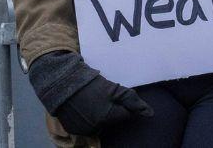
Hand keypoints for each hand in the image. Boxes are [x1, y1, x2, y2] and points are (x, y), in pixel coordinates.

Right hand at [27, 52, 152, 135]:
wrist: (62, 83)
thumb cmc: (91, 84)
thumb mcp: (115, 90)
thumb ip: (134, 102)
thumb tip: (150, 114)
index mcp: (108, 118)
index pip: (126, 115)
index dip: (124, 104)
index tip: (116, 96)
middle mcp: (96, 128)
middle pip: (113, 121)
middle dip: (112, 110)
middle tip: (103, 97)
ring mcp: (83, 130)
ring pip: (101, 125)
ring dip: (101, 116)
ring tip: (93, 101)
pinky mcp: (72, 129)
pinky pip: (87, 127)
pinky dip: (89, 119)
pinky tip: (84, 107)